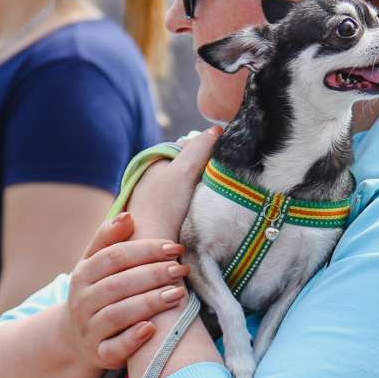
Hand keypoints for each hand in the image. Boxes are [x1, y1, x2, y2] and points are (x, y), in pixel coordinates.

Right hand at [67, 216, 190, 368]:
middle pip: (118, 284)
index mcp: (83, 274)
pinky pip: (114, 349)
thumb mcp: (95, 264)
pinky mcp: (100, 354)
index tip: (174, 248)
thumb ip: (109, 239)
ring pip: (118, 315)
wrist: (76, 337)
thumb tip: (129, 216)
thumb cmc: (97, 292)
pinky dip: (133, 339)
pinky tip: (152, 328)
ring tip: (178, 294)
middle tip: (181, 270)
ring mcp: (90, 329)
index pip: (113, 256)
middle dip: (153, 275)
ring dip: (150, 303)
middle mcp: (82, 301)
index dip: (146, 250)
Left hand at [125, 127, 221, 241]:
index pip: (191, 144)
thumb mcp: (183, 171)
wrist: (152, 246)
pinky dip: (200, 201)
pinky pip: (189, 200)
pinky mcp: (167, 214)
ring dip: (206, 187)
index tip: (226, 160)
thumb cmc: (164, 207)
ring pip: (192, 182)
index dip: (210, 149)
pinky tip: (207, 208)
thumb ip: (200, 147)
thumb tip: (217, 131)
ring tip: (218, 194)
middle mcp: (156, 174)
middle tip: (224, 178)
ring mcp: (161, 195)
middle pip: (192, 164)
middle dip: (208, 168)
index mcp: (156, 159)